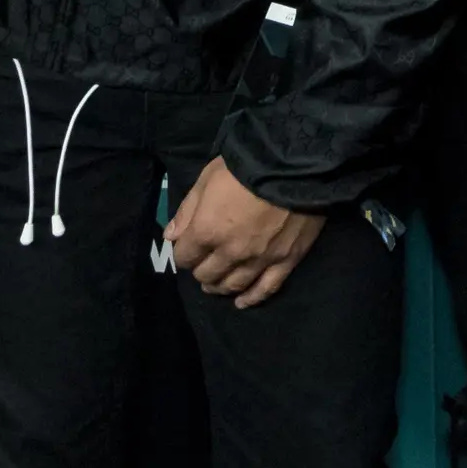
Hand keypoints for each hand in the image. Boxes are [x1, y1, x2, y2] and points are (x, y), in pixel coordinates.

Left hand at [166, 158, 327, 308]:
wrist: (294, 164)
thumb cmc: (246, 167)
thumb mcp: (208, 177)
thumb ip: (188, 209)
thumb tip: (172, 235)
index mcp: (207, 231)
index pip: (185, 256)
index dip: (183, 253)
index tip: (187, 247)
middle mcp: (230, 252)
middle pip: (207, 275)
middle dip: (201, 270)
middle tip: (204, 263)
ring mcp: (260, 260)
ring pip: (233, 285)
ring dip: (221, 287)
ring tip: (217, 285)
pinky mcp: (286, 260)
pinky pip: (267, 288)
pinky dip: (252, 298)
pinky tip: (242, 303)